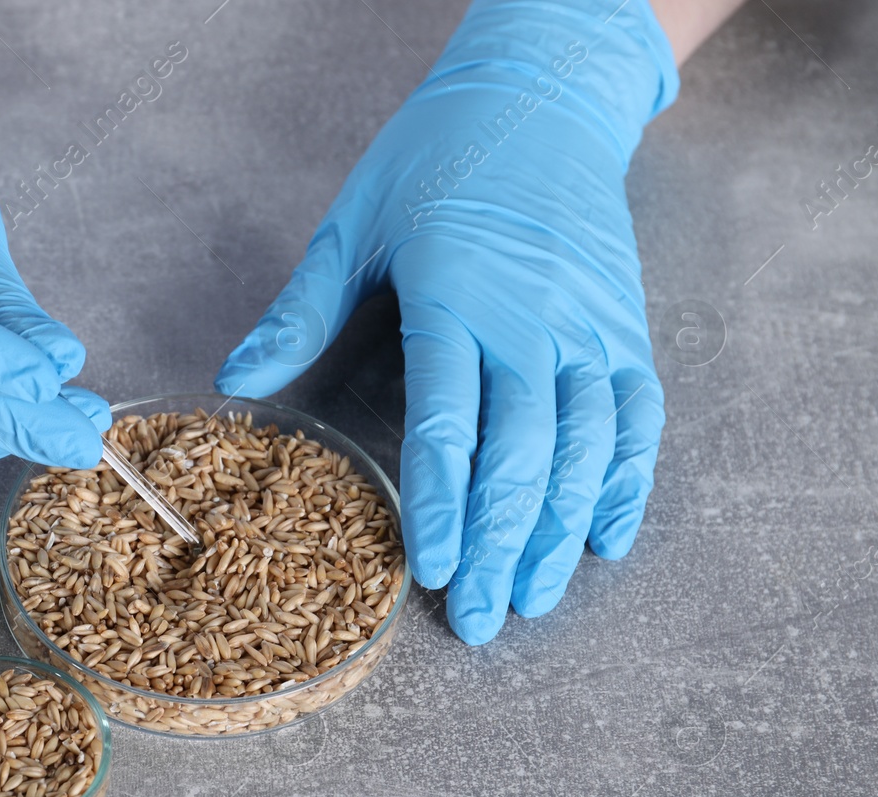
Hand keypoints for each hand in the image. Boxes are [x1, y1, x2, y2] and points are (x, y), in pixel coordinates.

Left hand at [215, 0, 679, 643]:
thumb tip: (236, 381)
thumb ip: (302, 311)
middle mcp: (535, 318)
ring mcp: (592, 324)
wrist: (543, 94)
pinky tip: (608, 537)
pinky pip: (640, 414)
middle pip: (525, 451)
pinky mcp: (628, 325)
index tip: (435, 571)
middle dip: (504, 543)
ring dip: (564, 529)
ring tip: (537, 598)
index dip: (443, 501)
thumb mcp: (354, 222)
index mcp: (458, 294)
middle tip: (484, 621)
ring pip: (590, 446)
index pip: (450, 418)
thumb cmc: (433, 158)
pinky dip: (630, 479)